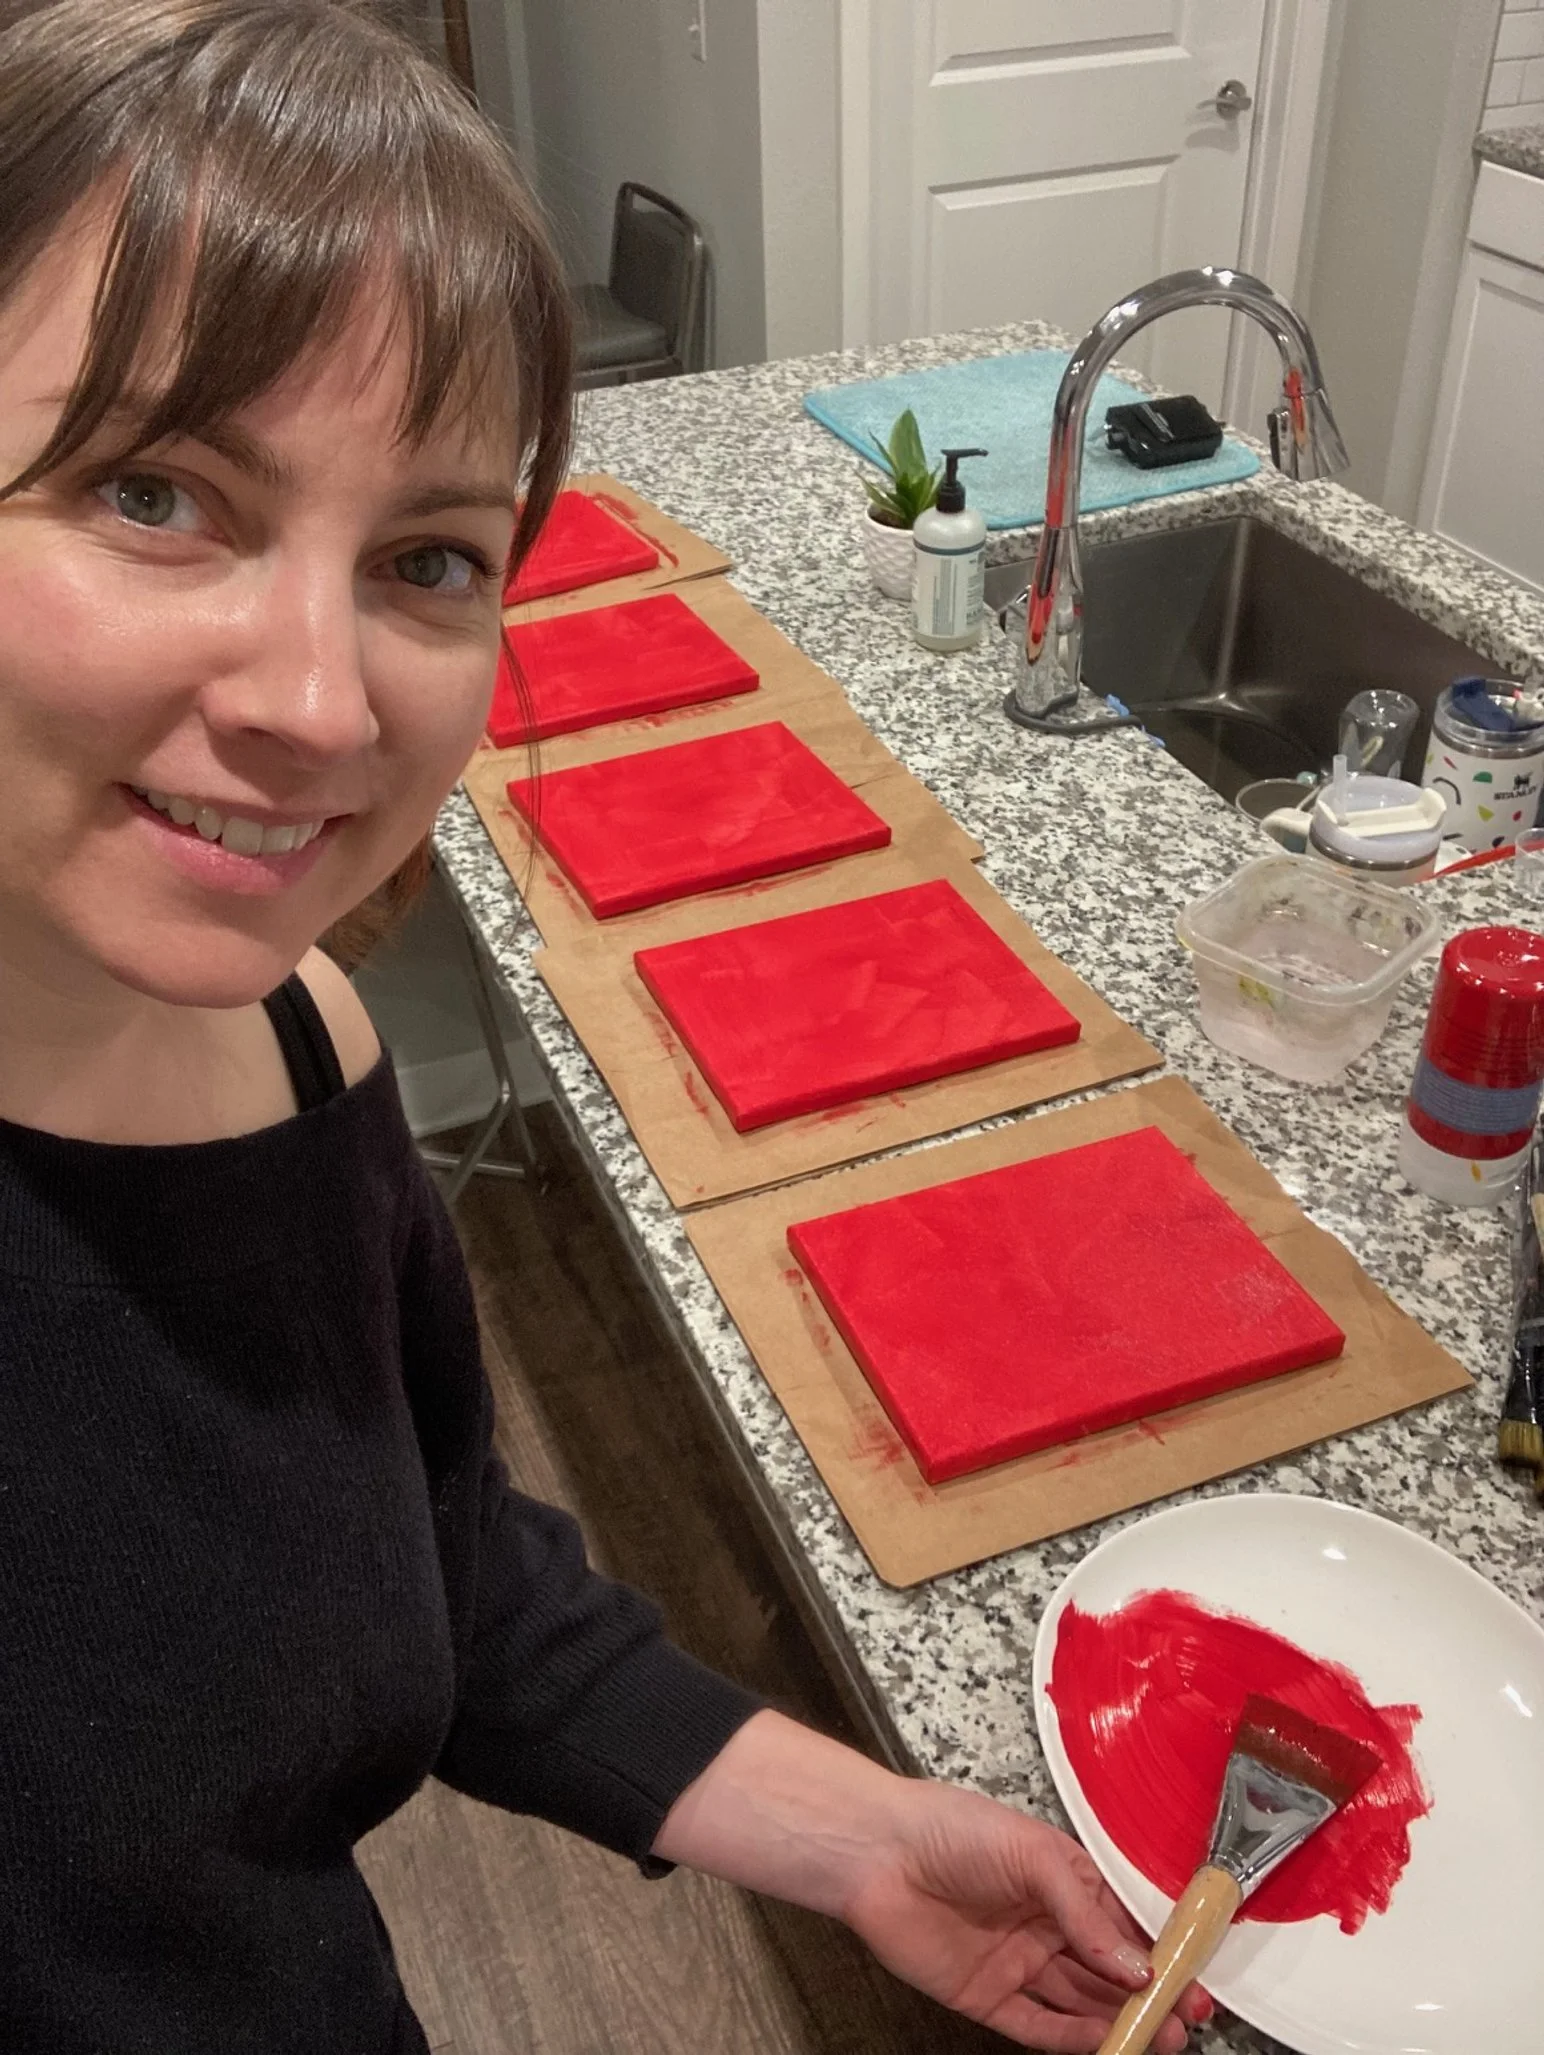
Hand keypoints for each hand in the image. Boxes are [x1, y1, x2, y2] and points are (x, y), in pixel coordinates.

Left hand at [654, 1711, 1209, 2052]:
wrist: (876, 1852)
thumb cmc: (949, 1828)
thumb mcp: (1031, 1854)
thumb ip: (1084, 1912)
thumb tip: (1135, 1963)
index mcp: (1063, 1878)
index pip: (1125, 1920)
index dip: (1162, 1948)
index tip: (1196, 1974)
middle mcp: (1045, 1923)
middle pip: (1109, 1967)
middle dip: (1150, 1993)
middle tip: (1187, 2017)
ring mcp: (1018, 1961)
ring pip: (1081, 2000)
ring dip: (1121, 2019)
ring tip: (1161, 2037)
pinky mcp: (987, 1996)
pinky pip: (1038, 2026)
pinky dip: (1073, 2039)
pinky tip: (1105, 2044)